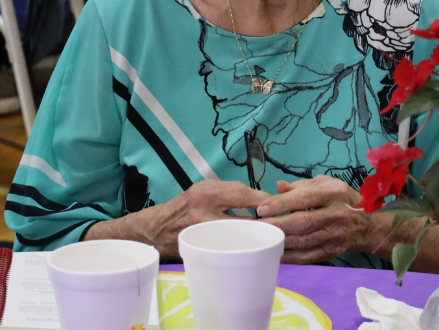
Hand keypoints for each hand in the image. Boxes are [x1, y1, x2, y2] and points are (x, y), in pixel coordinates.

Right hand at [85, 180, 270, 257]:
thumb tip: (266, 199)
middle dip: (267, 225)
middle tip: (283, 227)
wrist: (155, 229)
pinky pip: (228, 249)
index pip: (245, 194)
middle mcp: (203, 213)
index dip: (267, 202)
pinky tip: (254, 250)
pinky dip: (243, 248)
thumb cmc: (186, 205)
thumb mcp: (206, 189)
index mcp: (207, 193)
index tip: (282, 206)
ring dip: (257, 238)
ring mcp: (201, 234)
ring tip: (272, 239)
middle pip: (245, 220)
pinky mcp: (199, 249)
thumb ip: (232, 192)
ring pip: (238, 237)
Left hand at [256, 177, 370, 264]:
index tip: (261, 209)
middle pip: (302, 222)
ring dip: (280, 241)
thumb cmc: (343, 200)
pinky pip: (307, 257)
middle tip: (256, 226)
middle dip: (277, 225)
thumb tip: (279, 187)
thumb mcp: (327, 184)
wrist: (368, 226)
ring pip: (303, 241)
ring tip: (261, 239)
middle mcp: (337, 215)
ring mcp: (335, 236)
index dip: (282, 203)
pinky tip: (275, 253)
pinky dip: (289, 257)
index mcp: (334, 193)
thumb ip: (302, 186)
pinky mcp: (331, 252)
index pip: (305, 198)